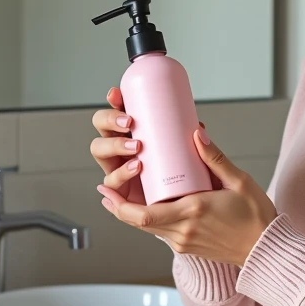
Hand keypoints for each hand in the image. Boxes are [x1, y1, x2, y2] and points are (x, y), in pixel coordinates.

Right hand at [90, 88, 222, 205]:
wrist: (194, 210)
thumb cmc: (195, 179)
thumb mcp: (203, 159)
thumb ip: (204, 147)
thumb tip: (199, 129)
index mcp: (138, 132)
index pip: (120, 111)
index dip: (114, 101)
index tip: (117, 94)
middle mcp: (123, 147)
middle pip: (102, 127)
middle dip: (109, 120)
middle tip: (130, 122)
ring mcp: (119, 167)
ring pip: (100, 150)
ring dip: (114, 145)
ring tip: (137, 147)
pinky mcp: (121, 190)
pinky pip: (111, 181)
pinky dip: (119, 174)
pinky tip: (134, 168)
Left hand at [97, 124, 278, 267]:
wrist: (266, 249)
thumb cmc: (256, 215)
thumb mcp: (238, 180)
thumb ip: (214, 158)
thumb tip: (195, 134)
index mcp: (193, 212)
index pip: (144, 214)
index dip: (119, 204)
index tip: (106, 190)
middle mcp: (183, 231)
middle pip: (139, 223)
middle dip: (118, 207)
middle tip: (106, 189)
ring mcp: (184, 242)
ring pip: (148, 228)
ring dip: (132, 214)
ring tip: (120, 195)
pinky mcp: (188, 247)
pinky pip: (161, 233)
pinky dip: (150, 219)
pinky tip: (149, 206)